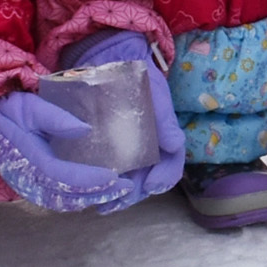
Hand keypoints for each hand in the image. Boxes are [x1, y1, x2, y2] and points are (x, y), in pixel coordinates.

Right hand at [0, 87, 148, 213]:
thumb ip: (55, 118)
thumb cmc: (8, 109)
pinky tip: (95, 193)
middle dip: (98, 194)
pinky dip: (77, 199)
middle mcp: (27, 179)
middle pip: (67, 196)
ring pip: (63, 202)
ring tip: (116, 192)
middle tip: (125, 188)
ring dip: (90, 199)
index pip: (65, 176)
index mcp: (29, 159)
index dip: (91, 180)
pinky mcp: (30, 187)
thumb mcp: (29, 105)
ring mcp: (27, 186)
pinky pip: (56, 200)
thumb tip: (85, 130)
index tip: (115, 177)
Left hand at [63, 30, 185, 195]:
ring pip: (128, 183)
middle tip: (120, 201)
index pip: (171, 165)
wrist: (111, 60)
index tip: (152, 185)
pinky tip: (90, 192)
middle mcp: (148, 150)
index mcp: (164, 140)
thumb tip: (175, 144)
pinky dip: (102, 186)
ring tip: (104, 205)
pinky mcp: (106, 150)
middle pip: (147, 182)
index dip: (164, 178)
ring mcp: (127, 152)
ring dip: (118, 197)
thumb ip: (164, 117)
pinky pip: (107, 173)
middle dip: (135, 195)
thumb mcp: (155, 91)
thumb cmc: (139, 76)